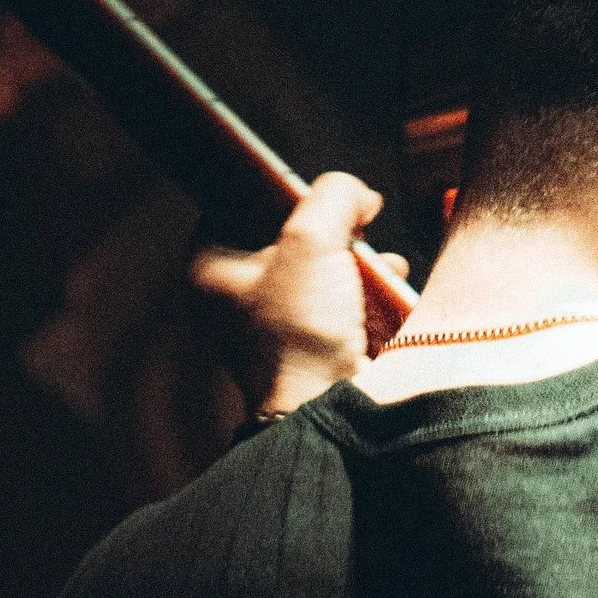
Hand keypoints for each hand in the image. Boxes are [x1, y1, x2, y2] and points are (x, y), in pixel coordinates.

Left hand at [191, 170, 407, 417]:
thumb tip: (358, 195)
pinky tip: (388, 288)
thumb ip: (334, 196)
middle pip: (284, 233)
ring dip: (356, 259)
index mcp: (209, 270)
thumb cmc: (301, 333)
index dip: (278, 189)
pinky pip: (337, 300)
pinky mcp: (308, 343)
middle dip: (330, 228)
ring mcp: (271, 323)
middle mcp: (234, 296)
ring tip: (380, 263)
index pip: (236, 203)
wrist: (330, 408)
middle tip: (354, 227)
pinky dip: (366, 291)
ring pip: (318, 266)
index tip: (315, 191)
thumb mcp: (313, 240)